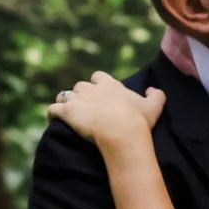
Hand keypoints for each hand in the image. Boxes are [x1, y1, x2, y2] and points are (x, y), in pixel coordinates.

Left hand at [48, 71, 164, 146]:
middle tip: (84, 108)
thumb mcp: (154, 106)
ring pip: (64, 95)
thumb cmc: (138, 120)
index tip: (100, 95)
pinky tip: (53, 120)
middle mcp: (91, 88)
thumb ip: (156, 95)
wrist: (122, 132)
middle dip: (81, 95)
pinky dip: (52, 113)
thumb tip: (152, 89)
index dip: (98, 85)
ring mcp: (78, 99)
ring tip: (67, 113)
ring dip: (65, 102)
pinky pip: (53, 109)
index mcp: (110, 84)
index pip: (99, 77)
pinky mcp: (67, 112)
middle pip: (80, 86)